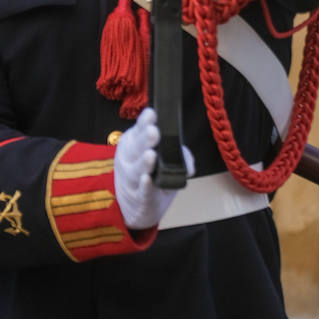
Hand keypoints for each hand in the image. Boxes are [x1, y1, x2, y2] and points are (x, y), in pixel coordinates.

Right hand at [113, 107, 194, 230]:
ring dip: (144, 163)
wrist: (136, 204)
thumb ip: (179, 153)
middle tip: (153, 131)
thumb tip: (189, 164)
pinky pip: (142, 191)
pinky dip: (145, 186)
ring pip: (137, 170)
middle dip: (145, 139)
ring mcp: (131, 178)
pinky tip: (147, 179)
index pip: (138, 129)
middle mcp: (129, 158)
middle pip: (136, 147)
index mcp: (133, 142)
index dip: (144, 122)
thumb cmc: (151, 172)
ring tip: (151, 155)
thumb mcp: (162, 157)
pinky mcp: (139, 197)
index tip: (152, 114)